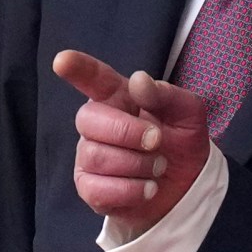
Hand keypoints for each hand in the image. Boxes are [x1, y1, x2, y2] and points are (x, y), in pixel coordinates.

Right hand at [53, 50, 211, 234]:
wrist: (188, 187)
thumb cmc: (182, 142)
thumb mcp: (188, 113)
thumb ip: (166, 94)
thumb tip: (139, 81)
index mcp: (119, 98)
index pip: (94, 78)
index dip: (78, 68)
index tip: (63, 61)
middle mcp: (98, 124)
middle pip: (88, 120)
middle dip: (127, 132)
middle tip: (157, 140)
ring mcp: (89, 157)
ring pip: (96, 156)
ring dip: (137, 164)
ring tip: (158, 167)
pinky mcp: (90, 189)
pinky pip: (97, 189)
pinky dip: (130, 190)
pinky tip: (148, 188)